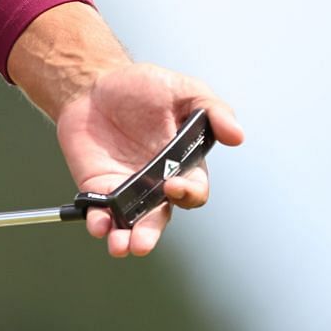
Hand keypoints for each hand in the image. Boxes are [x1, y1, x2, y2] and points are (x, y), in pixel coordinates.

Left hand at [54, 62, 244, 257]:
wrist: (93, 83)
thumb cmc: (142, 87)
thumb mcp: (181, 89)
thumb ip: (212, 108)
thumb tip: (238, 135)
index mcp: (183, 165)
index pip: (193, 191)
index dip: (187, 193)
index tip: (172, 185)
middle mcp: (157, 184)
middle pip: (159, 219)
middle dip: (150, 234)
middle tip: (141, 242)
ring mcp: (126, 188)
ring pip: (130, 224)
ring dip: (124, 239)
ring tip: (119, 246)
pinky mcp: (98, 187)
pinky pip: (101, 212)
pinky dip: (99, 222)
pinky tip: (97, 223)